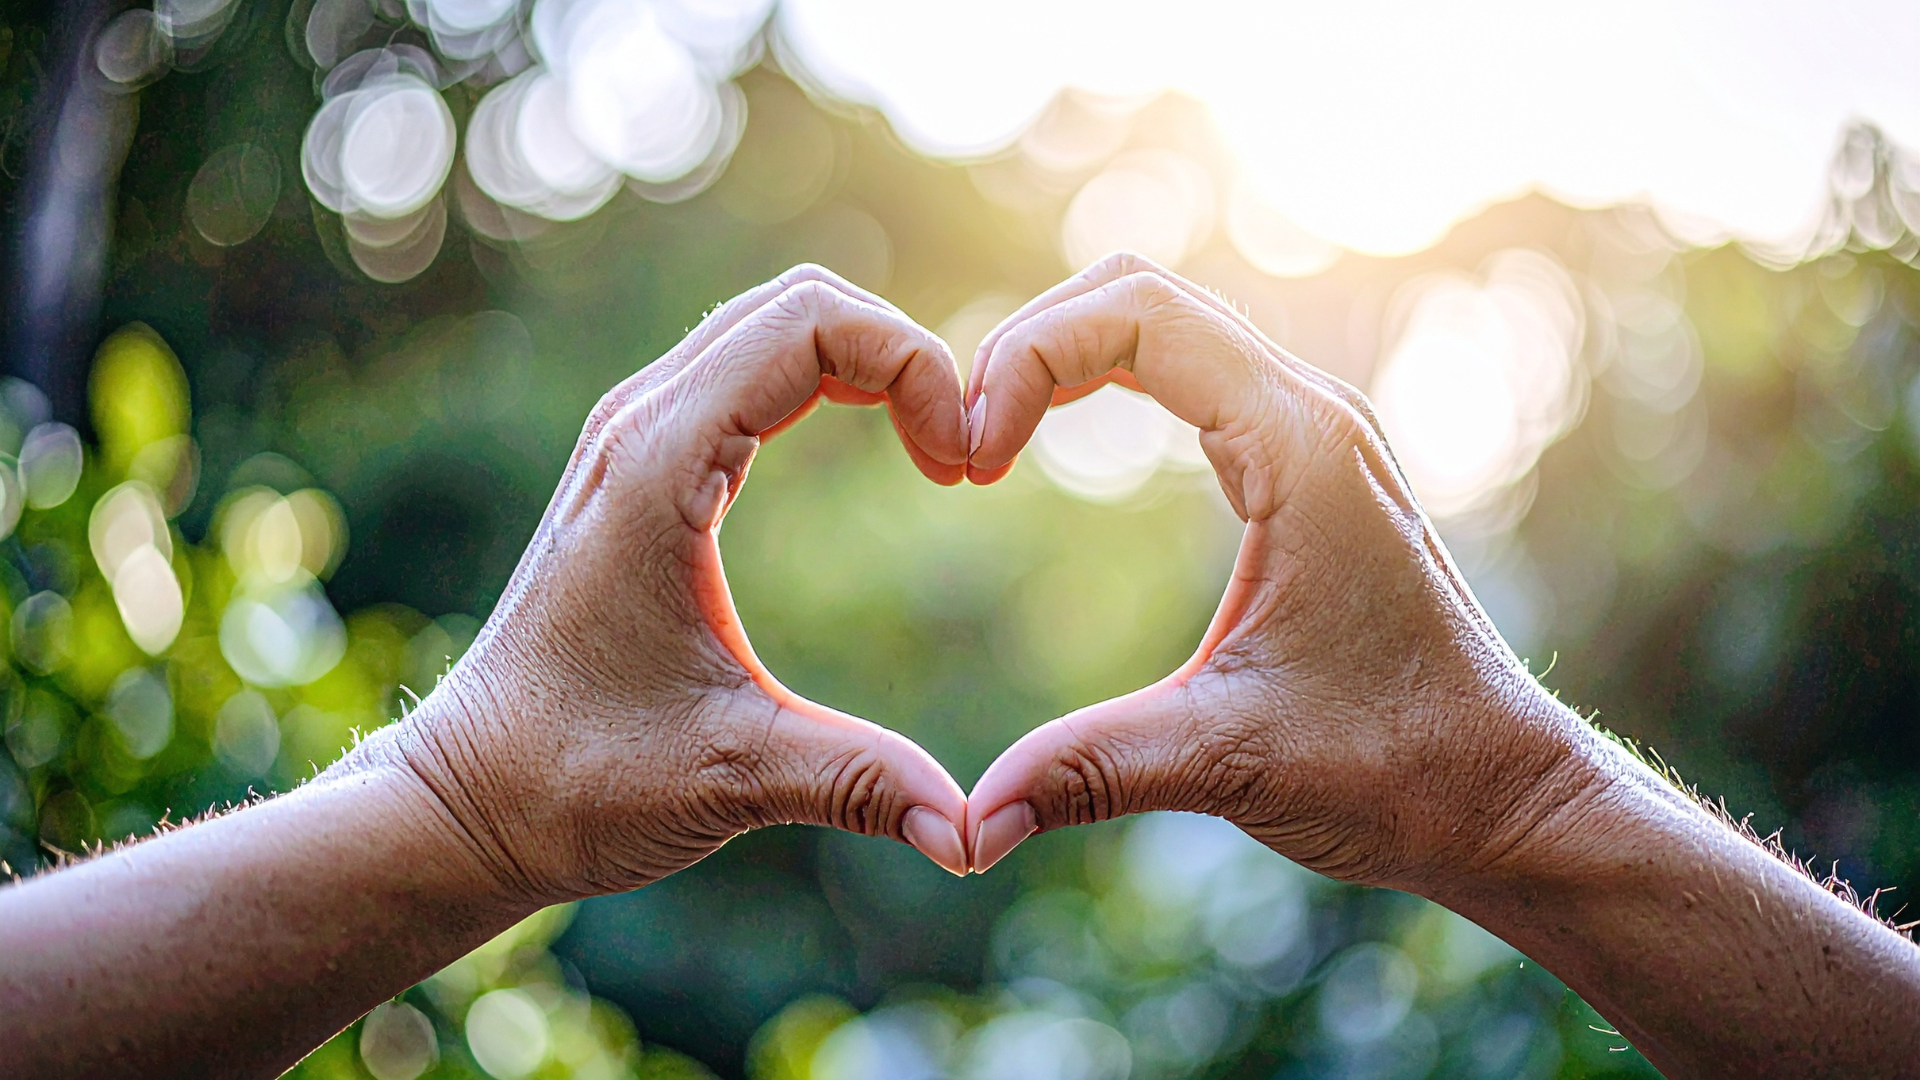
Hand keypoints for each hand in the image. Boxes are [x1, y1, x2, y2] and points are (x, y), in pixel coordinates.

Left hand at [356, 265, 974, 902]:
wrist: (464, 799)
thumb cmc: (573, 782)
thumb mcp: (730, 779)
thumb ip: (857, 783)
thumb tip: (971, 836)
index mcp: (659, 468)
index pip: (809, 327)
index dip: (912, 364)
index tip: (963, 466)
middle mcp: (638, 426)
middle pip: (798, 302)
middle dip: (902, 352)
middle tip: (961, 455)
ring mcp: (630, 438)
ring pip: (769, 324)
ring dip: (865, 360)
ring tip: (936, 450)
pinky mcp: (636, 467)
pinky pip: (744, 369)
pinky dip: (823, 379)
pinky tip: (874, 443)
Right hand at [961, 253, 1586, 886]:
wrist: (1506, 795)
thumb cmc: (1399, 769)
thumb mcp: (1227, 764)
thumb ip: (1087, 773)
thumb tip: (965, 828)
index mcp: (1301, 448)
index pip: (1137, 315)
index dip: (1028, 358)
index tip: (972, 459)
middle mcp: (1315, 415)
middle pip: (1139, 292)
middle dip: (1032, 343)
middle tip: (965, 442)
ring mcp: (1316, 433)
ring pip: (1165, 320)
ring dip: (1067, 354)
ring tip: (993, 437)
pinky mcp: (1308, 466)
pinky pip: (1192, 369)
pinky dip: (1108, 377)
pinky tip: (1057, 444)